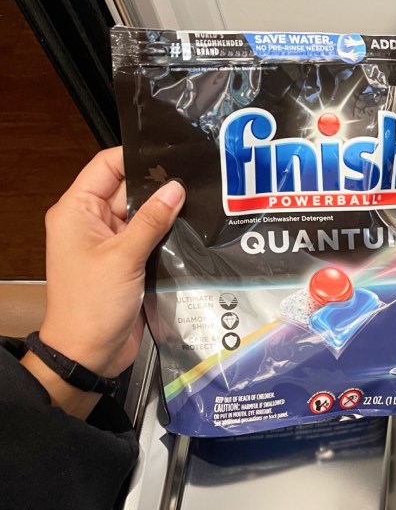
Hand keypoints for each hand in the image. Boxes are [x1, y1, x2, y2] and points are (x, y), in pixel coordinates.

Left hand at [21, 148, 183, 415]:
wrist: (89, 354)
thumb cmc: (93, 305)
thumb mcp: (123, 257)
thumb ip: (152, 220)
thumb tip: (176, 187)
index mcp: (77, 211)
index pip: (106, 166)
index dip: (136, 158)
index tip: (172, 156)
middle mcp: (93, 223)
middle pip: (129, 191)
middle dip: (160, 188)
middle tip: (199, 181)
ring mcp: (112, 244)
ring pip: (144, 216)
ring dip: (168, 215)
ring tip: (203, 205)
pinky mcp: (128, 264)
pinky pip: (150, 240)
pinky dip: (168, 237)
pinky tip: (194, 232)